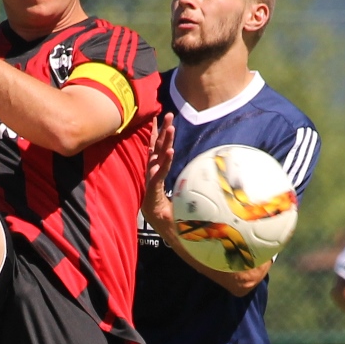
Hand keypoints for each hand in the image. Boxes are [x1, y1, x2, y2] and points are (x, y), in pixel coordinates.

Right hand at [142, 114, 176, 233]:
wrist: (163, 229)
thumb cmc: (170, 210)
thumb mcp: (177, 189)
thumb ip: (182, 179)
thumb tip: (193, 171)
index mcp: (155, 171)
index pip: (155, 149)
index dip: (157, 133)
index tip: (161, 118)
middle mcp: (151, 174)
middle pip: (155, 148)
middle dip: (162, 131)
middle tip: (169, 114)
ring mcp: (151, 182)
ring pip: (157, 158)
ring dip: (164, 142)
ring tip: (171, 128)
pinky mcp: (153, 191)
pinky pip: (160, 174)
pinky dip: (165, 163)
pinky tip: (170, 152)